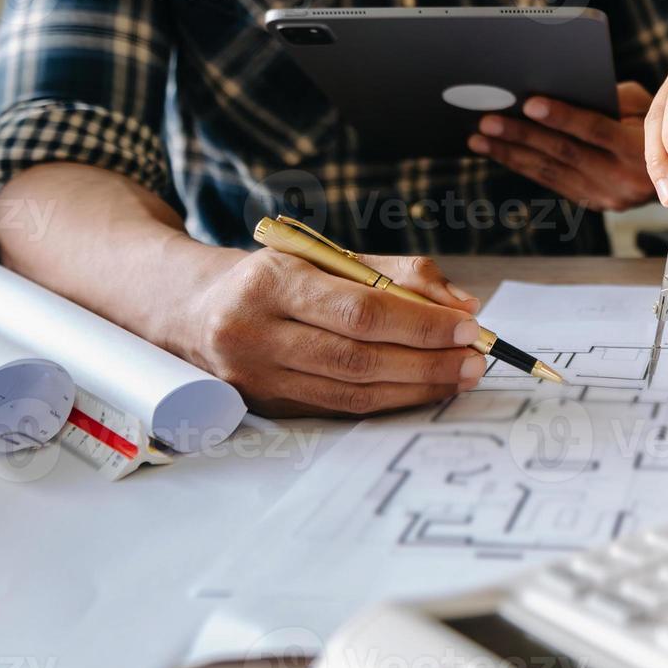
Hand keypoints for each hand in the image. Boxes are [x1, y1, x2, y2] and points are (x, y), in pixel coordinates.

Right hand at [183, 248, 487, 418]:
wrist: (193, 310)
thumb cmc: (276, 278)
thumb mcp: (326, 257)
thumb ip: (398, 275)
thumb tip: (463, 306)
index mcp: (272, 282)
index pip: (360, 311)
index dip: (420, 324)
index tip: (468, 328)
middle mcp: (255, 332)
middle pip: (358, 359)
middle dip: (427, 363)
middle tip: (475, 361)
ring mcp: (255, 378)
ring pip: (350, 394)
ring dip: (415, 389)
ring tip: (459, 377)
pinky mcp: (264, 408)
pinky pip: (337, 410)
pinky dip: (387, 403)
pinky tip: (421, 391)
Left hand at [467, 82, 655, 210]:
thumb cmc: (661, 127)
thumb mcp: (648, 107)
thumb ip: (614, 98)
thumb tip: (573, 88)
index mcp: (641, 150)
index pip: (594, 130)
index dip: (561, 116)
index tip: (529, 103)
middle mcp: (624, 178)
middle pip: (564, 153)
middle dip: (522, 135)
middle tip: (488, 120)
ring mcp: (608, 196)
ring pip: (551, 172)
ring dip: (511, 154)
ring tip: (480, 138)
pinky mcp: (595, 203)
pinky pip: (552, 183)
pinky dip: (523, 166)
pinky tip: (499, 153)